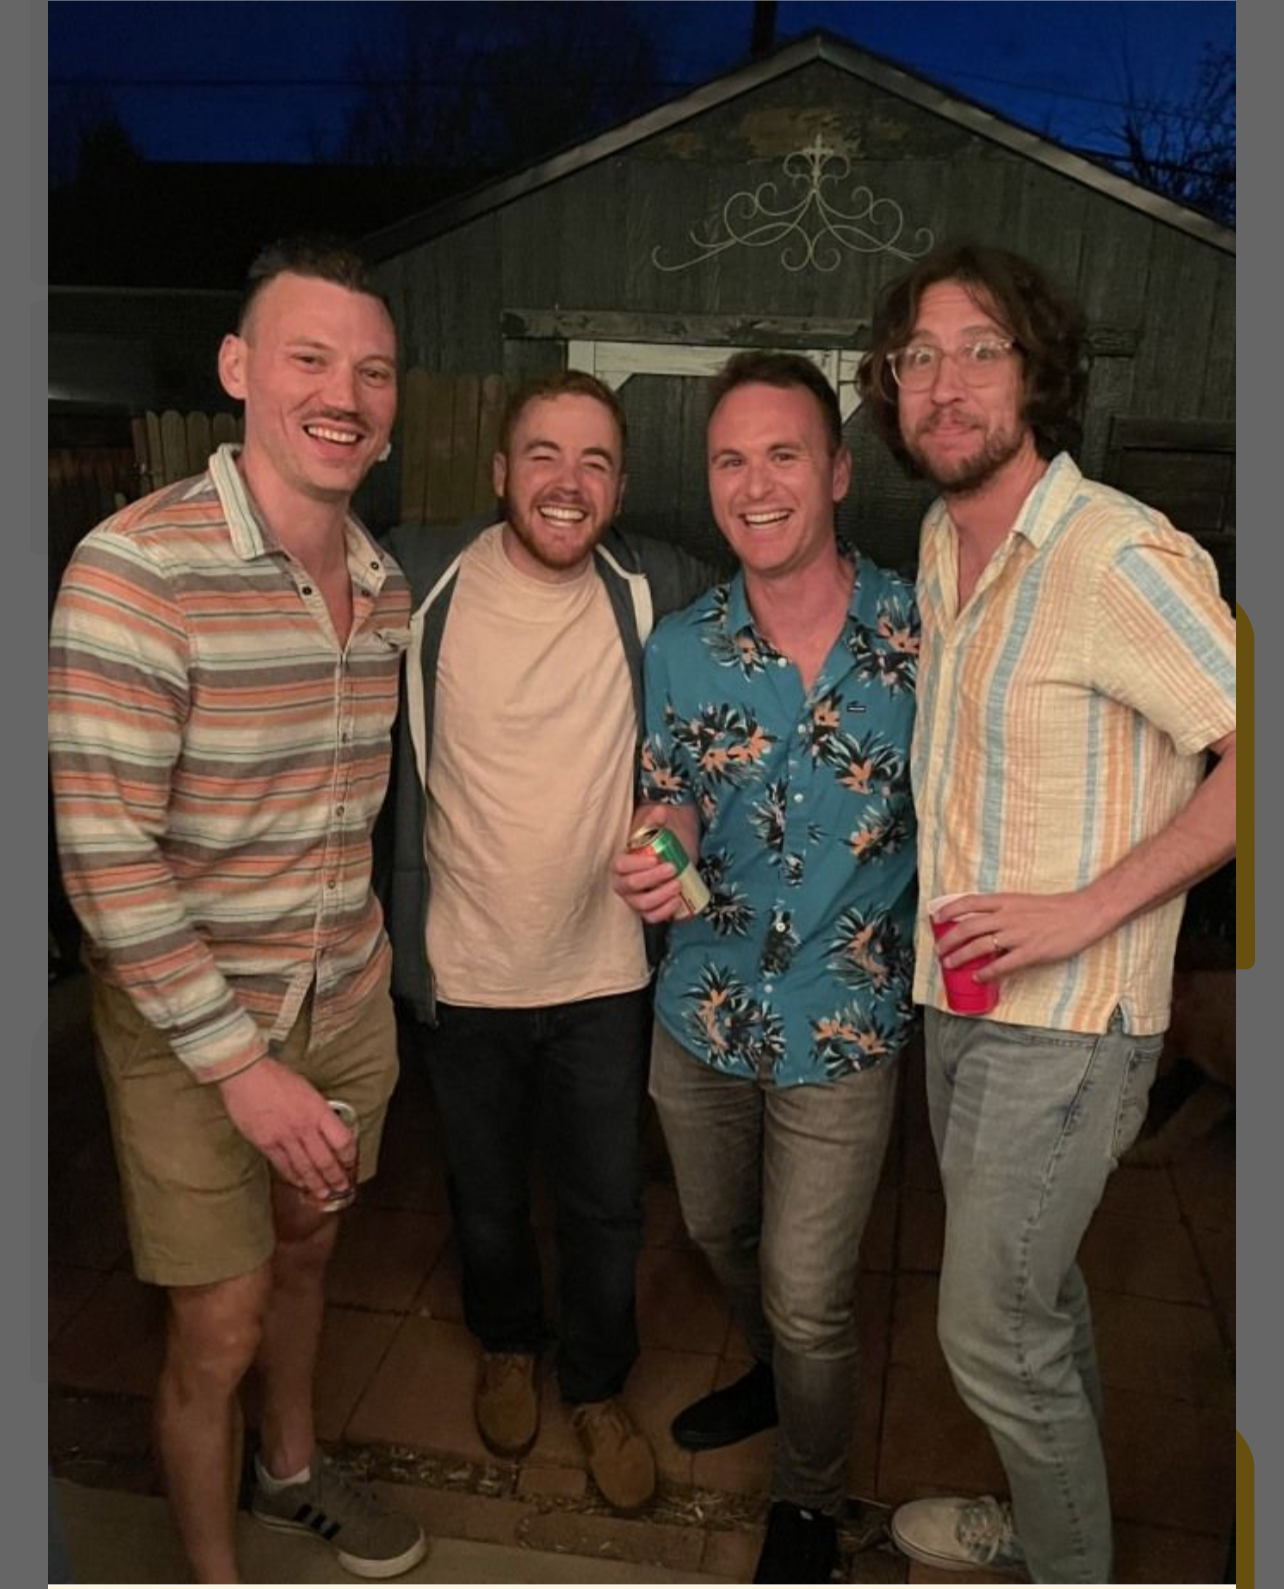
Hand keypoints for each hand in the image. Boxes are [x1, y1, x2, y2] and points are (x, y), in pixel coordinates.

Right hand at [218, 1057, 356, 1205]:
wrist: (246, 1075)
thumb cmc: (276, 1077)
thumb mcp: (307, 1090)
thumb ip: (318, 1111)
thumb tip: (326, 1128)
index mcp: (318, 1111)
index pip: (342, 1141)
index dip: (349, 1156)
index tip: (351, 1162)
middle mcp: (304, 1127)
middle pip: (325, 1160)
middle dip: (336, 1177)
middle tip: (342, 1187)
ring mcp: (284, 1137)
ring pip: (305, 1168)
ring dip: (316, 1184)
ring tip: (324, 1194)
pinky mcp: (266, 1144)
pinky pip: (283, 1166)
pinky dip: (294, 1177)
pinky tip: (299, 1183)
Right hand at [612, 801, 700, 923]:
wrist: (667, 856)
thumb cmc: (656, 844)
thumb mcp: (654, 829)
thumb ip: (655, 819)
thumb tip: (661, 811)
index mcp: (620, 863)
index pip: (620, 865)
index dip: (636, 864)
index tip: (655, 859)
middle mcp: (622, 883)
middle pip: (631, 885)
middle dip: (653, 878)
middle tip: (672, 868)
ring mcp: (634, 899)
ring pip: (641, 904)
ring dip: (660, 896)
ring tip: (677, 885)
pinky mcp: (647, 910)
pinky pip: (651, 917)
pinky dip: (663, 912)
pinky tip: (677, 901)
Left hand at [933, 890, 1110, 982]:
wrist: (1083, 913)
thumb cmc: (1054, 908)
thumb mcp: (1022, 902)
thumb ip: (1002, 910)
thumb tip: (981, 922)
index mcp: (1005, 901)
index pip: (968, 902)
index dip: (949, 910)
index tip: (936, 918)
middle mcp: (1007, 916)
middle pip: (967, 927)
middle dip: (948, 940)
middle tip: (939, 951)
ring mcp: (1018, 934)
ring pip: (979, 946)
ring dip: (960, 957)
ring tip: (950, 964)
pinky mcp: (1031, 951)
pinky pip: (1003, 964)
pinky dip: (987, 972)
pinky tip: (978, 977)